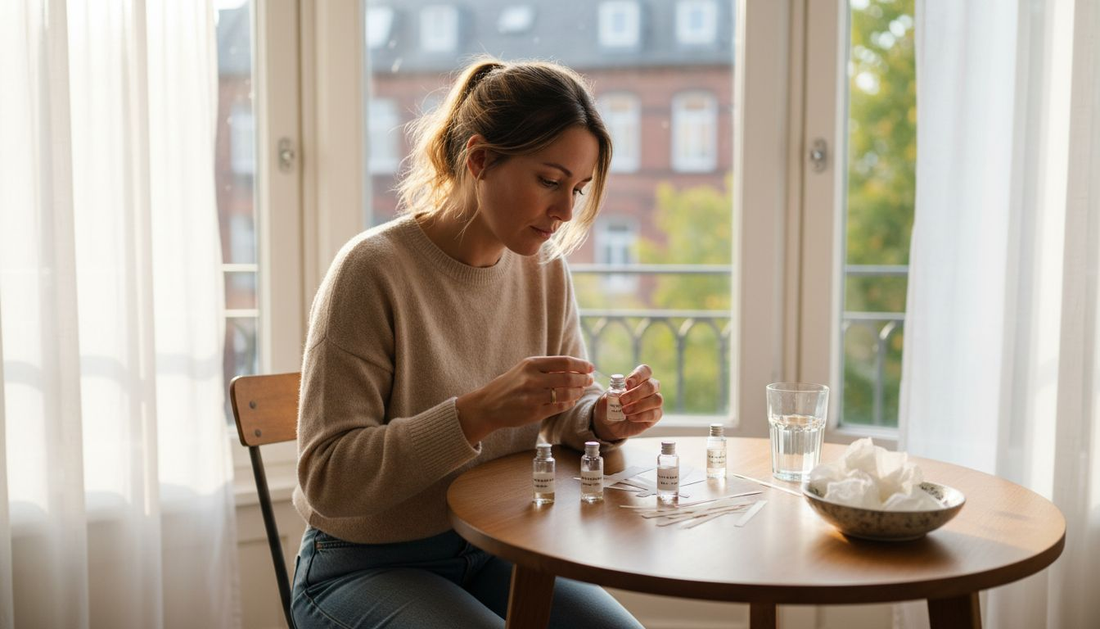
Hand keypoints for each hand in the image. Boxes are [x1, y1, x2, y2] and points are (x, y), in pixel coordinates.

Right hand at [456, 356, 593, 444]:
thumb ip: (547, 367)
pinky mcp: (534, 412)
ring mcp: (533, 397)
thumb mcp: (524, 369)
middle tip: (589, 380)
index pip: (564, 362)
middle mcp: (532, 379)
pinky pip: (559, 407)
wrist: (488, 405)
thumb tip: (575, 367)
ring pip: (565, 394)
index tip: (590, 367)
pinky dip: (568, 403)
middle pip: (568, 378)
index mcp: (531, 364)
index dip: (581, 365)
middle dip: (583, 379)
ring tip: (581, 391)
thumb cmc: (509, 385)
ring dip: (578, 392)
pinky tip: (571, 400)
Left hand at [593, 364, 662, 440]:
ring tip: (625, 411)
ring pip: (657, 399)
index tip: (627, 384)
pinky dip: (641, 416)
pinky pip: (655, 414)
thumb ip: (612, 394)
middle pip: (651, 385)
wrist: (611, 424)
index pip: (645, 370)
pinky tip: (631, 418)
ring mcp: (654, 402)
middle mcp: (649, 389)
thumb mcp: (606, 400)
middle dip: (636, 393)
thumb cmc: (610, 407)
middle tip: (622, 400)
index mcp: (638, 380)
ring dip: (639, 406)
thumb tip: (619, 392)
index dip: (638, 375)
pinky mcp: (655, 415)